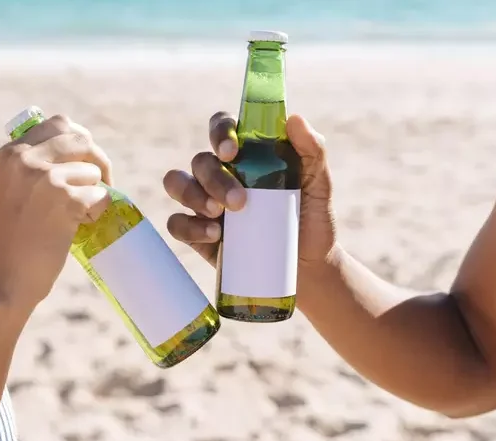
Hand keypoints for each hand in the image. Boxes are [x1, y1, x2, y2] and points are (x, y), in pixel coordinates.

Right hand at [0, 114, 112, 307]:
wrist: (1, 278)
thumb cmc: (11, 240)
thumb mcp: (13, 190)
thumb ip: (37, 167)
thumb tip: (82, 149)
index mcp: (11, 152)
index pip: (58, 123)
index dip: (79, 141)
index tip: (85, 162)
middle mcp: (26, 158)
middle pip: (82, 139)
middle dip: (98, 160)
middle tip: (101, 184)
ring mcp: (45, 177)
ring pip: (93, 171)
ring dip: (94, 194)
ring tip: (76, 217)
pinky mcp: (64, 198)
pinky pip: (101, 196)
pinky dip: (98, 213)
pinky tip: (77, 227)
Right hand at [163, 112, 335, 267]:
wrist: (307, 265)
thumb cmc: (311, 218)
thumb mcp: (319, 185)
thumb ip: (313, 151)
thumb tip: (294, 120)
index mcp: (246, 154)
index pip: (222, 127)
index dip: (220, 132)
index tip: (232, 152)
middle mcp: (220, 172)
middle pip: (201, 160)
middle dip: (215, 178)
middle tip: (238, 201)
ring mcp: (205, 202)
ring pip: (177, 183)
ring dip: (193, 195)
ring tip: (219, 215)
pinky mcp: (198, 232)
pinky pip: (176, 222)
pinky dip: (188, 226)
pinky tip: (213, 235)